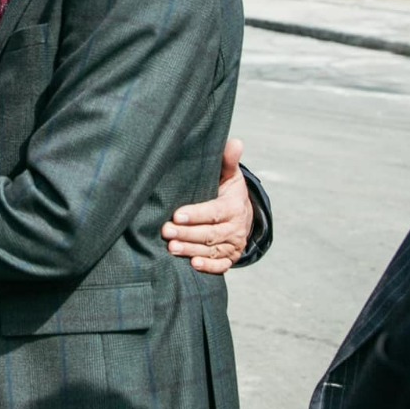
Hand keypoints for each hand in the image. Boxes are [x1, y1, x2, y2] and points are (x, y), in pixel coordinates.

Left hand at [164, 137, 250, 273]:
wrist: (243, 216)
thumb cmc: (227, 192)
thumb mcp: (230, 176)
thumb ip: (228, 162)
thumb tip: (236, 142)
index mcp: (233, 206)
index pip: (214, 211)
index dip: (196, 214)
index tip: (177, 214)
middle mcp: (235, 228)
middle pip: (209, 233)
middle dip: (187, 233)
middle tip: (165, 231)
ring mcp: (232, 245)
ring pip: (211, 249)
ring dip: (191, 249)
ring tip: (171, 248)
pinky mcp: (229, 258)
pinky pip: (221, 266)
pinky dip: (209, 267)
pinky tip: (193, 264)